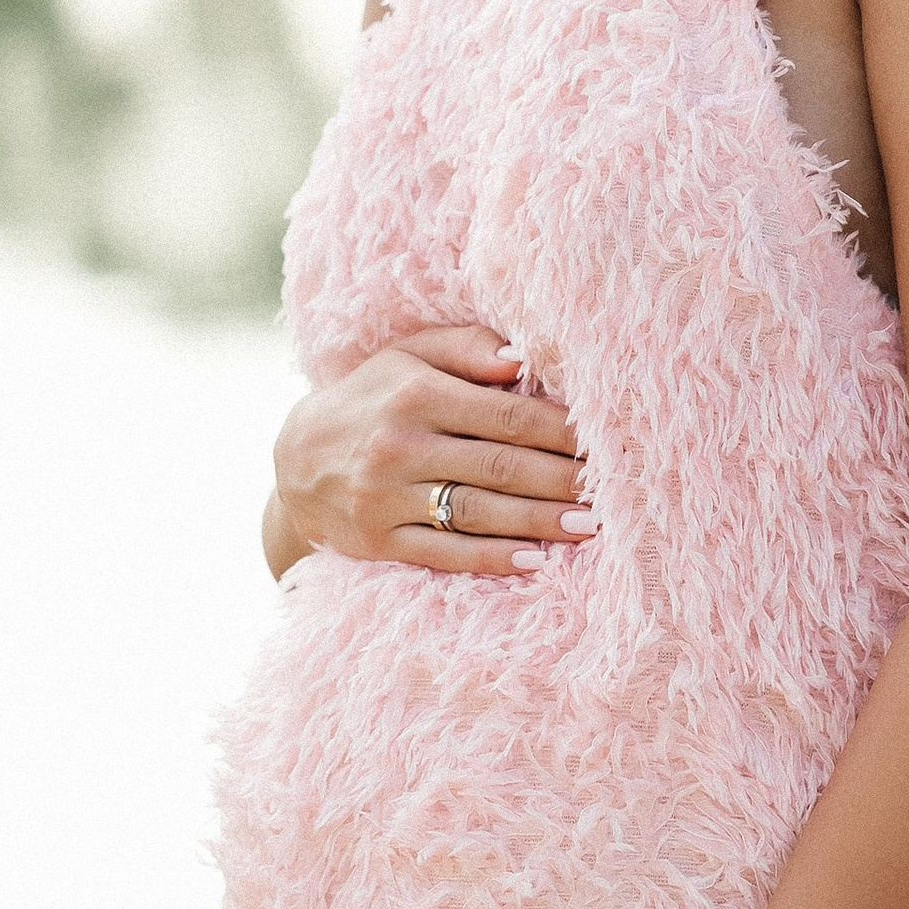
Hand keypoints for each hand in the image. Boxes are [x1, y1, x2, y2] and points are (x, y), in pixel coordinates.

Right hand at [267, 327, 594, 578]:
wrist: (297, 457)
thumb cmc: (373, 398)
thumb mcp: (408, 356)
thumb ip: (466, 347)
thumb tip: (522, 358)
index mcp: (415, 393)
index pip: (504, 414)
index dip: (559, 431)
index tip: (602, 442)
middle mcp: (399, 444)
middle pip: (499, 465)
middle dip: (561, 480)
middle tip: (610, 492)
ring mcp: (385, 497)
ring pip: (477, 512)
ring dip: (538, 521)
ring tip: (589, 527)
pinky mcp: (378, 541)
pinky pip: (443, 553)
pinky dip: (490, 559)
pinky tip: (534, 561)